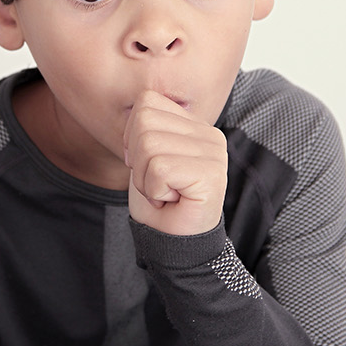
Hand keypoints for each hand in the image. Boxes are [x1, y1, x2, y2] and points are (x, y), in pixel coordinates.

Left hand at [123, 90, 228, 235]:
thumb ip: (144, 128)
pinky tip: (172, 200)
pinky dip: (153, 190)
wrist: (174, 243)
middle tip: (156, 183)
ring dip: (145, 178)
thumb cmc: (159, 201)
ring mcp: (213, 153)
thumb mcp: (143, 157)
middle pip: (144, 121)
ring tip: (164, 193)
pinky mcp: (211, 174)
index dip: (132, 136)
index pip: (147, 102)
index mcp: (194, 125)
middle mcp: (209, 134)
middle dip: (137, 159)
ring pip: (148, 145)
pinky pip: (159, 169)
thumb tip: (139, 106)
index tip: (146, 164)